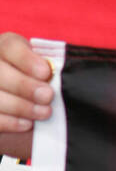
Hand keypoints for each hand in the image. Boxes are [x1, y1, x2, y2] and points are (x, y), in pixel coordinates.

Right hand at [0, 32, 53, 161]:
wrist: (17, 94)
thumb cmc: (35, 76)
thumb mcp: (38, 63)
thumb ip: (44, 66)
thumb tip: (55, 76)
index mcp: (3, 47)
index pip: (10, 47)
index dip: (27, 60)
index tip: (46, 72)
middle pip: (0, 73)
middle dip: (25, 86)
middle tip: (48, 96)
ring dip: (21, 107)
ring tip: (44, 112)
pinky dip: (11, 122)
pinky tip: (28, 123)